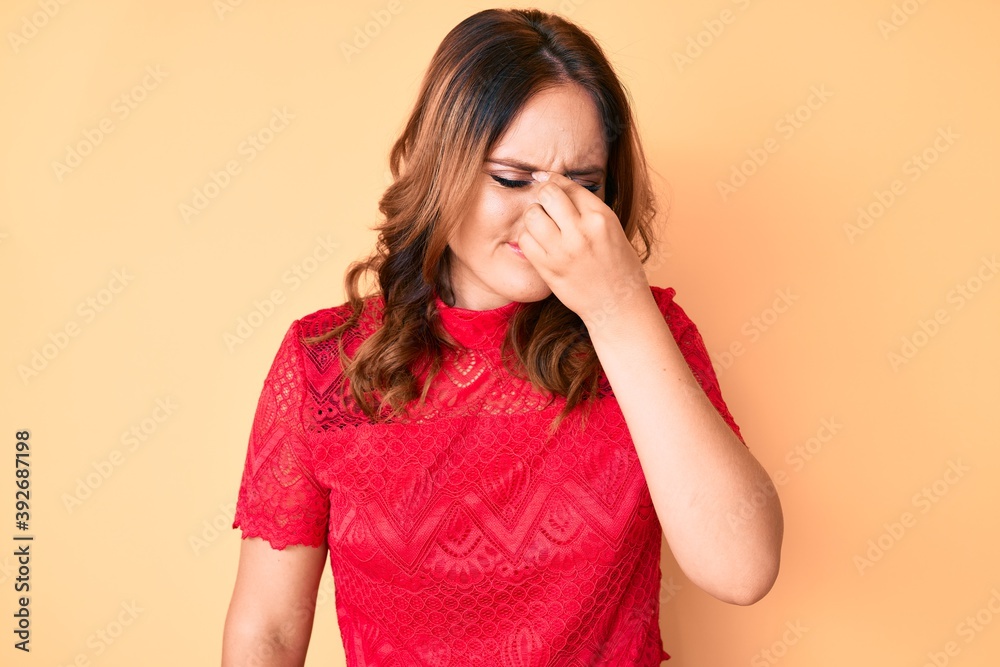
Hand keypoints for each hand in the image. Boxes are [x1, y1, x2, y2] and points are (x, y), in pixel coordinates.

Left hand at [517, 170, 649, 326]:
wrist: (618, 305)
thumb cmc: (618, 266)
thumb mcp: (612, 228)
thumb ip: (587, 208)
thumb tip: (557, 183)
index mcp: (601, 217)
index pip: (568, 185)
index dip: (555, 181)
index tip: (546, 181)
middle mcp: (581, 231)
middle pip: (547, 194)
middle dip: (543, 196)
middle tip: (546, 206)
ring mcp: (563, 251)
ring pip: (532, 215)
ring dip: (533, 216)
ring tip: (542, 225)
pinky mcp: (549, 269)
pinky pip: (525, 240)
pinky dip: (528, 238)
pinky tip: (538, 243)